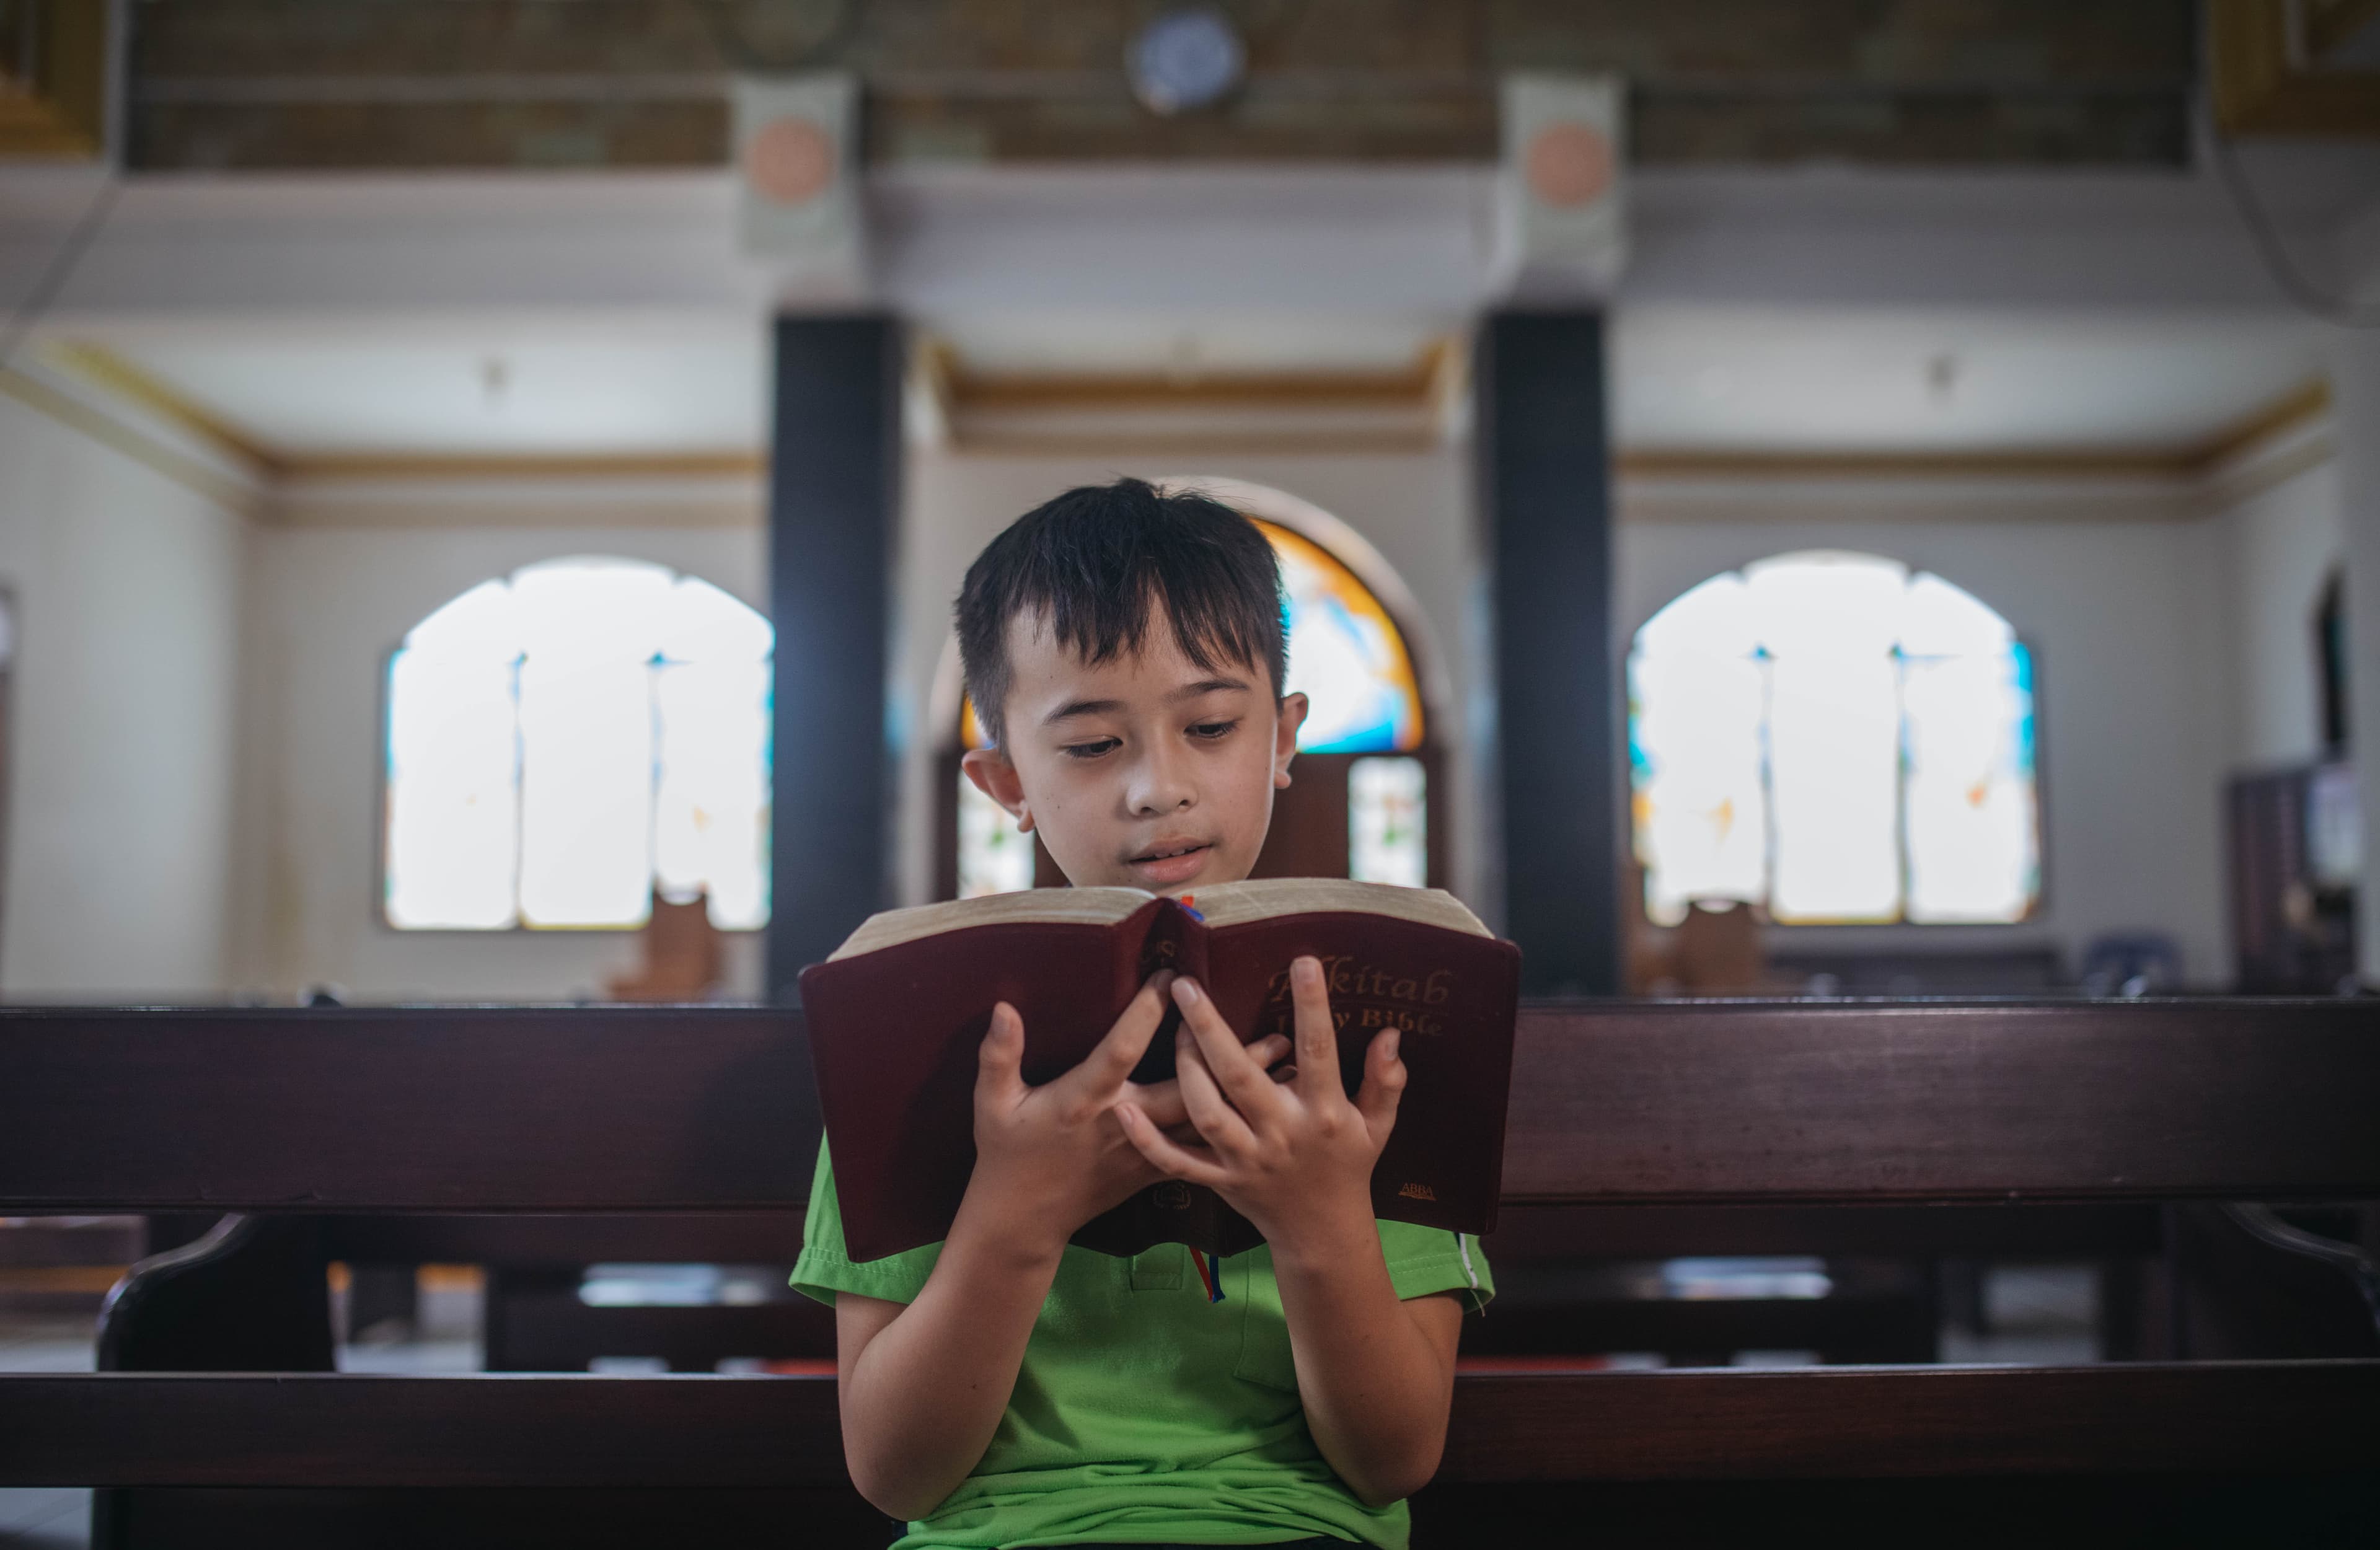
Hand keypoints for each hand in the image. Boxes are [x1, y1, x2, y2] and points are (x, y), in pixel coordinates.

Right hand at [970, 972, 1289, 1253]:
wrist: (1024, 1220)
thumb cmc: (1008, 1154)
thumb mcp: (992, 1105)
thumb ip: (998, 1056)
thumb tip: (1004, 1007)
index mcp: (1084, 1100)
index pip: (1121, 1049)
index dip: (1146, 1013)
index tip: (1172, 975)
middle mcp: (1122, 1124)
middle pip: (1187, 1090)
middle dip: (1232, 1062)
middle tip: (1278, 1034)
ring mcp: (1143, 1150)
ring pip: (1204, 1122)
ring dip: (1249, 1098)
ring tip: (1293, 1072)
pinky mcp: (1153, 1170)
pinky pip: (1201, 1149)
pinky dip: (1236, 1130)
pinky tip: (1269, 1112)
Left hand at [1113, 956, 1404, 1249]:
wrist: (1323, 1233)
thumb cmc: (1350, 1166)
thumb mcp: (1378, 1125)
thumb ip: (1385, 1080)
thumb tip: (1390, 1034)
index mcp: (1324, 1113)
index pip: (1319, 1051)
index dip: (1312, 1007)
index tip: (1302, 961)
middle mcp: (1281, 1133)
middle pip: (1241, 1076)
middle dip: (1211, 1029)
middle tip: (1186, 985)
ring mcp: (1247, 1159)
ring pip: (1207, 1113)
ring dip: (1185, 1070)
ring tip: (1172, 1028)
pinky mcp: (1221, 1180)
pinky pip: (1178, 1162)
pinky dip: (1148, 1140)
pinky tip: (1123, 1110)